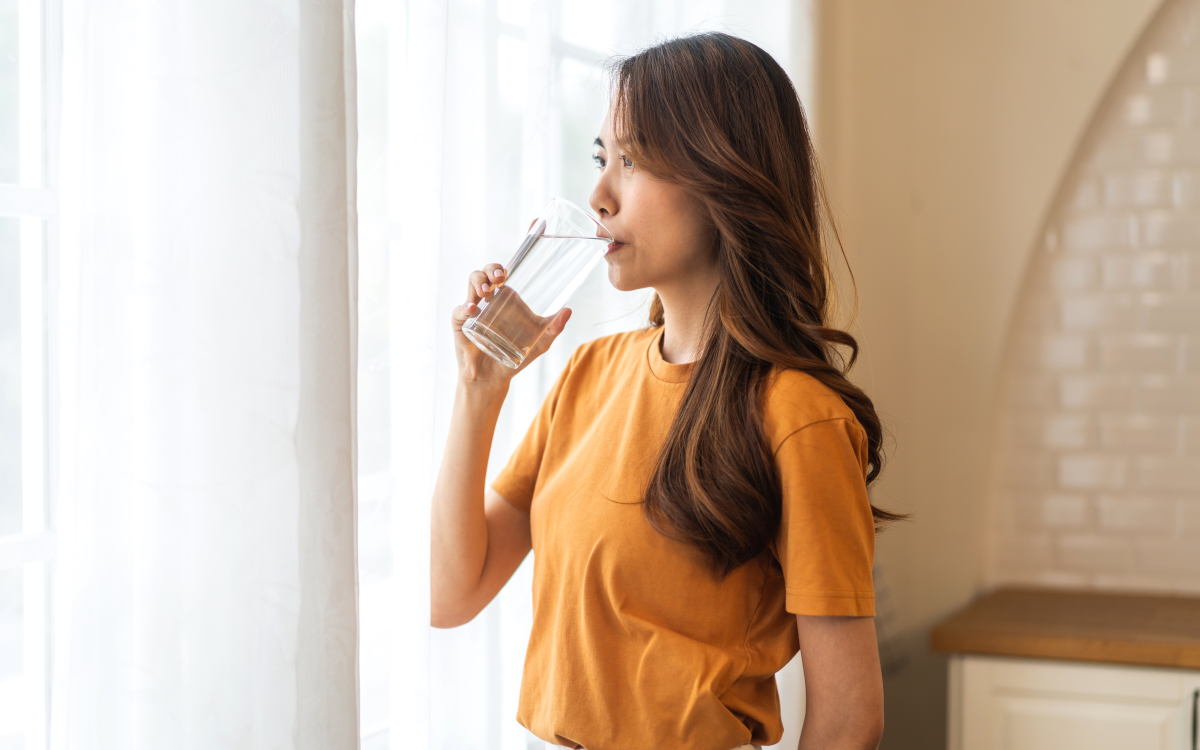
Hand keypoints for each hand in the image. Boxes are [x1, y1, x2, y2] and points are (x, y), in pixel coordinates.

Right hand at [450, 262, 571, 387]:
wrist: (493, 378)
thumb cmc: (515, 357)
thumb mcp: (539, 344)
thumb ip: (553, 329)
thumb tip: (568, 311)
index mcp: (504, 299)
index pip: (499, 274)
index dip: (499, 268)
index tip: (506, 272)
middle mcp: (487, 301)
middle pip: (484, 274)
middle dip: (489, 270)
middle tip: (498, 278)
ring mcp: (472, 310)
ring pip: (470, 285)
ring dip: (477, 283)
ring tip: (486, 293)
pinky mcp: (460, 324)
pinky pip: (459, 311)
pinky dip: (464, 308)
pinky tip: (472, 310)